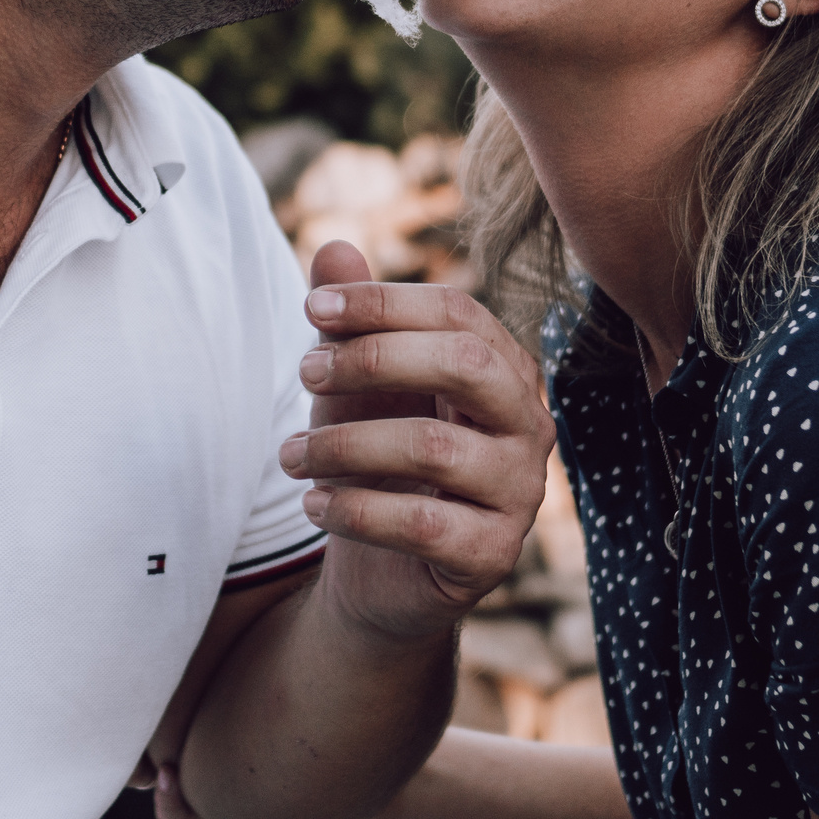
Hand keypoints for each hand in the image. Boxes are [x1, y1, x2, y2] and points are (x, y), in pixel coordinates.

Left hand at [283, 241, 553, 644]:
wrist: (379, 571)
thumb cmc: (374, 460)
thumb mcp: (354, 387)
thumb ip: (350, 323)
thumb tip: (332, 247)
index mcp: (503, 370)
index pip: (458, 313)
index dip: (383, 301)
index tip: (312, 309)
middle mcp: (527, 426)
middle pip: (466, 365)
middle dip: (374, 359)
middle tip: (304, 373)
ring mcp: (518, 494)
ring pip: (433, 448)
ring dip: (343, 445)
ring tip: (290, 456)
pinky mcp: (492, 556)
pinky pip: (422, 524)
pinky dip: (355, 510)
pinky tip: (313, 505)